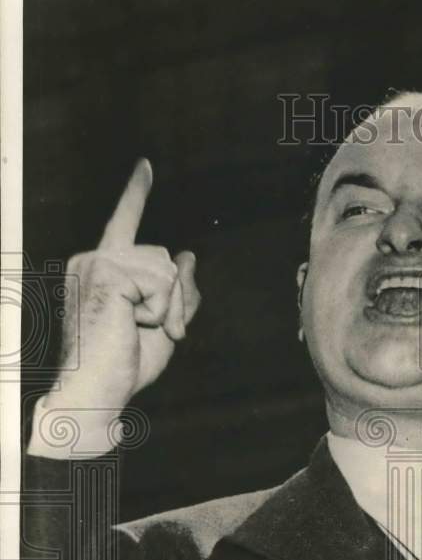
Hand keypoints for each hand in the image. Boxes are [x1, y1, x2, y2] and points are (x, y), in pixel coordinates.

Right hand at [46, 159, 199, 413]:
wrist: (97, 391)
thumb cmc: (125, 364)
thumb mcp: (163, 324)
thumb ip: (178, 291)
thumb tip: (189, 254)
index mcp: (103, 269)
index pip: (125, 225)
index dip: (136, 194)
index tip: (146, 167)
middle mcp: (94, 259)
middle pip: (166, 257)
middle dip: (176, 299)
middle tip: (156, 331)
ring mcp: (97, 262)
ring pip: (168, 268)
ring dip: (169, 307)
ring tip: (142, 330)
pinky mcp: (107, 272)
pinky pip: (163, 282)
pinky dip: (161, 310)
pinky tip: (134, 326)